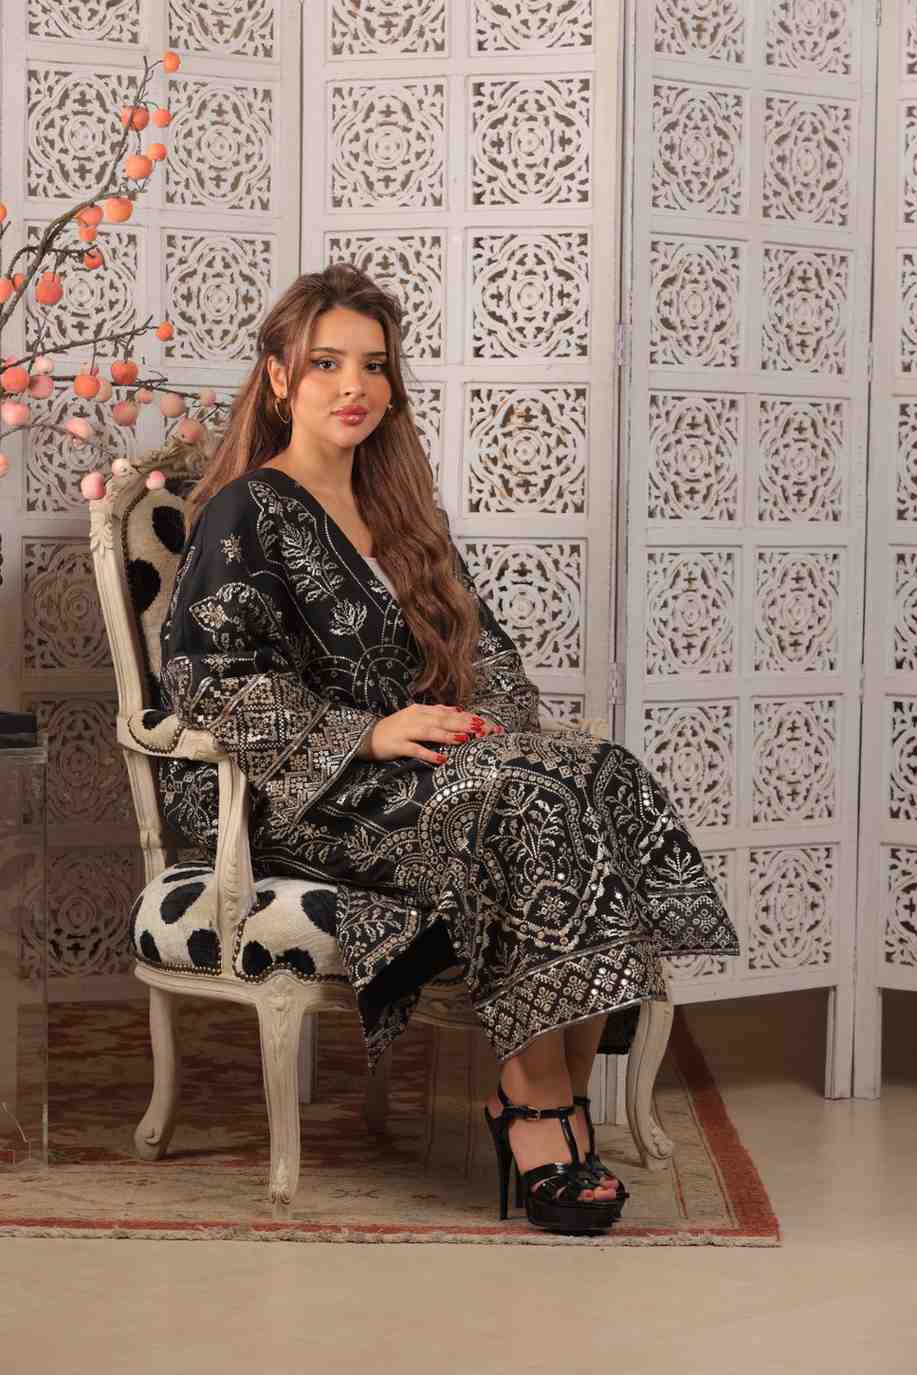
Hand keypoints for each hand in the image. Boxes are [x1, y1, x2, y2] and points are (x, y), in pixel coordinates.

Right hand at [363, 703, 503, 764]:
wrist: (367, 736)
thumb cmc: (396, 729)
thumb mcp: (417, 717)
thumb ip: (437, 713)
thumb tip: (459, 710)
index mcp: (421, 710)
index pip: (448, 713)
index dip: (467, 717)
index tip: (485, 723)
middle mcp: (415, 718)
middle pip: (442, 720)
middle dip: (463, 724)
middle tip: (481, 729)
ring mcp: (405, 731)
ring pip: (429, 732)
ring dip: (447, 735)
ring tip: (464, 739)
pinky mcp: (397, 745)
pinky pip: (414, 750)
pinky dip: (428, 754)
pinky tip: (440, 760)